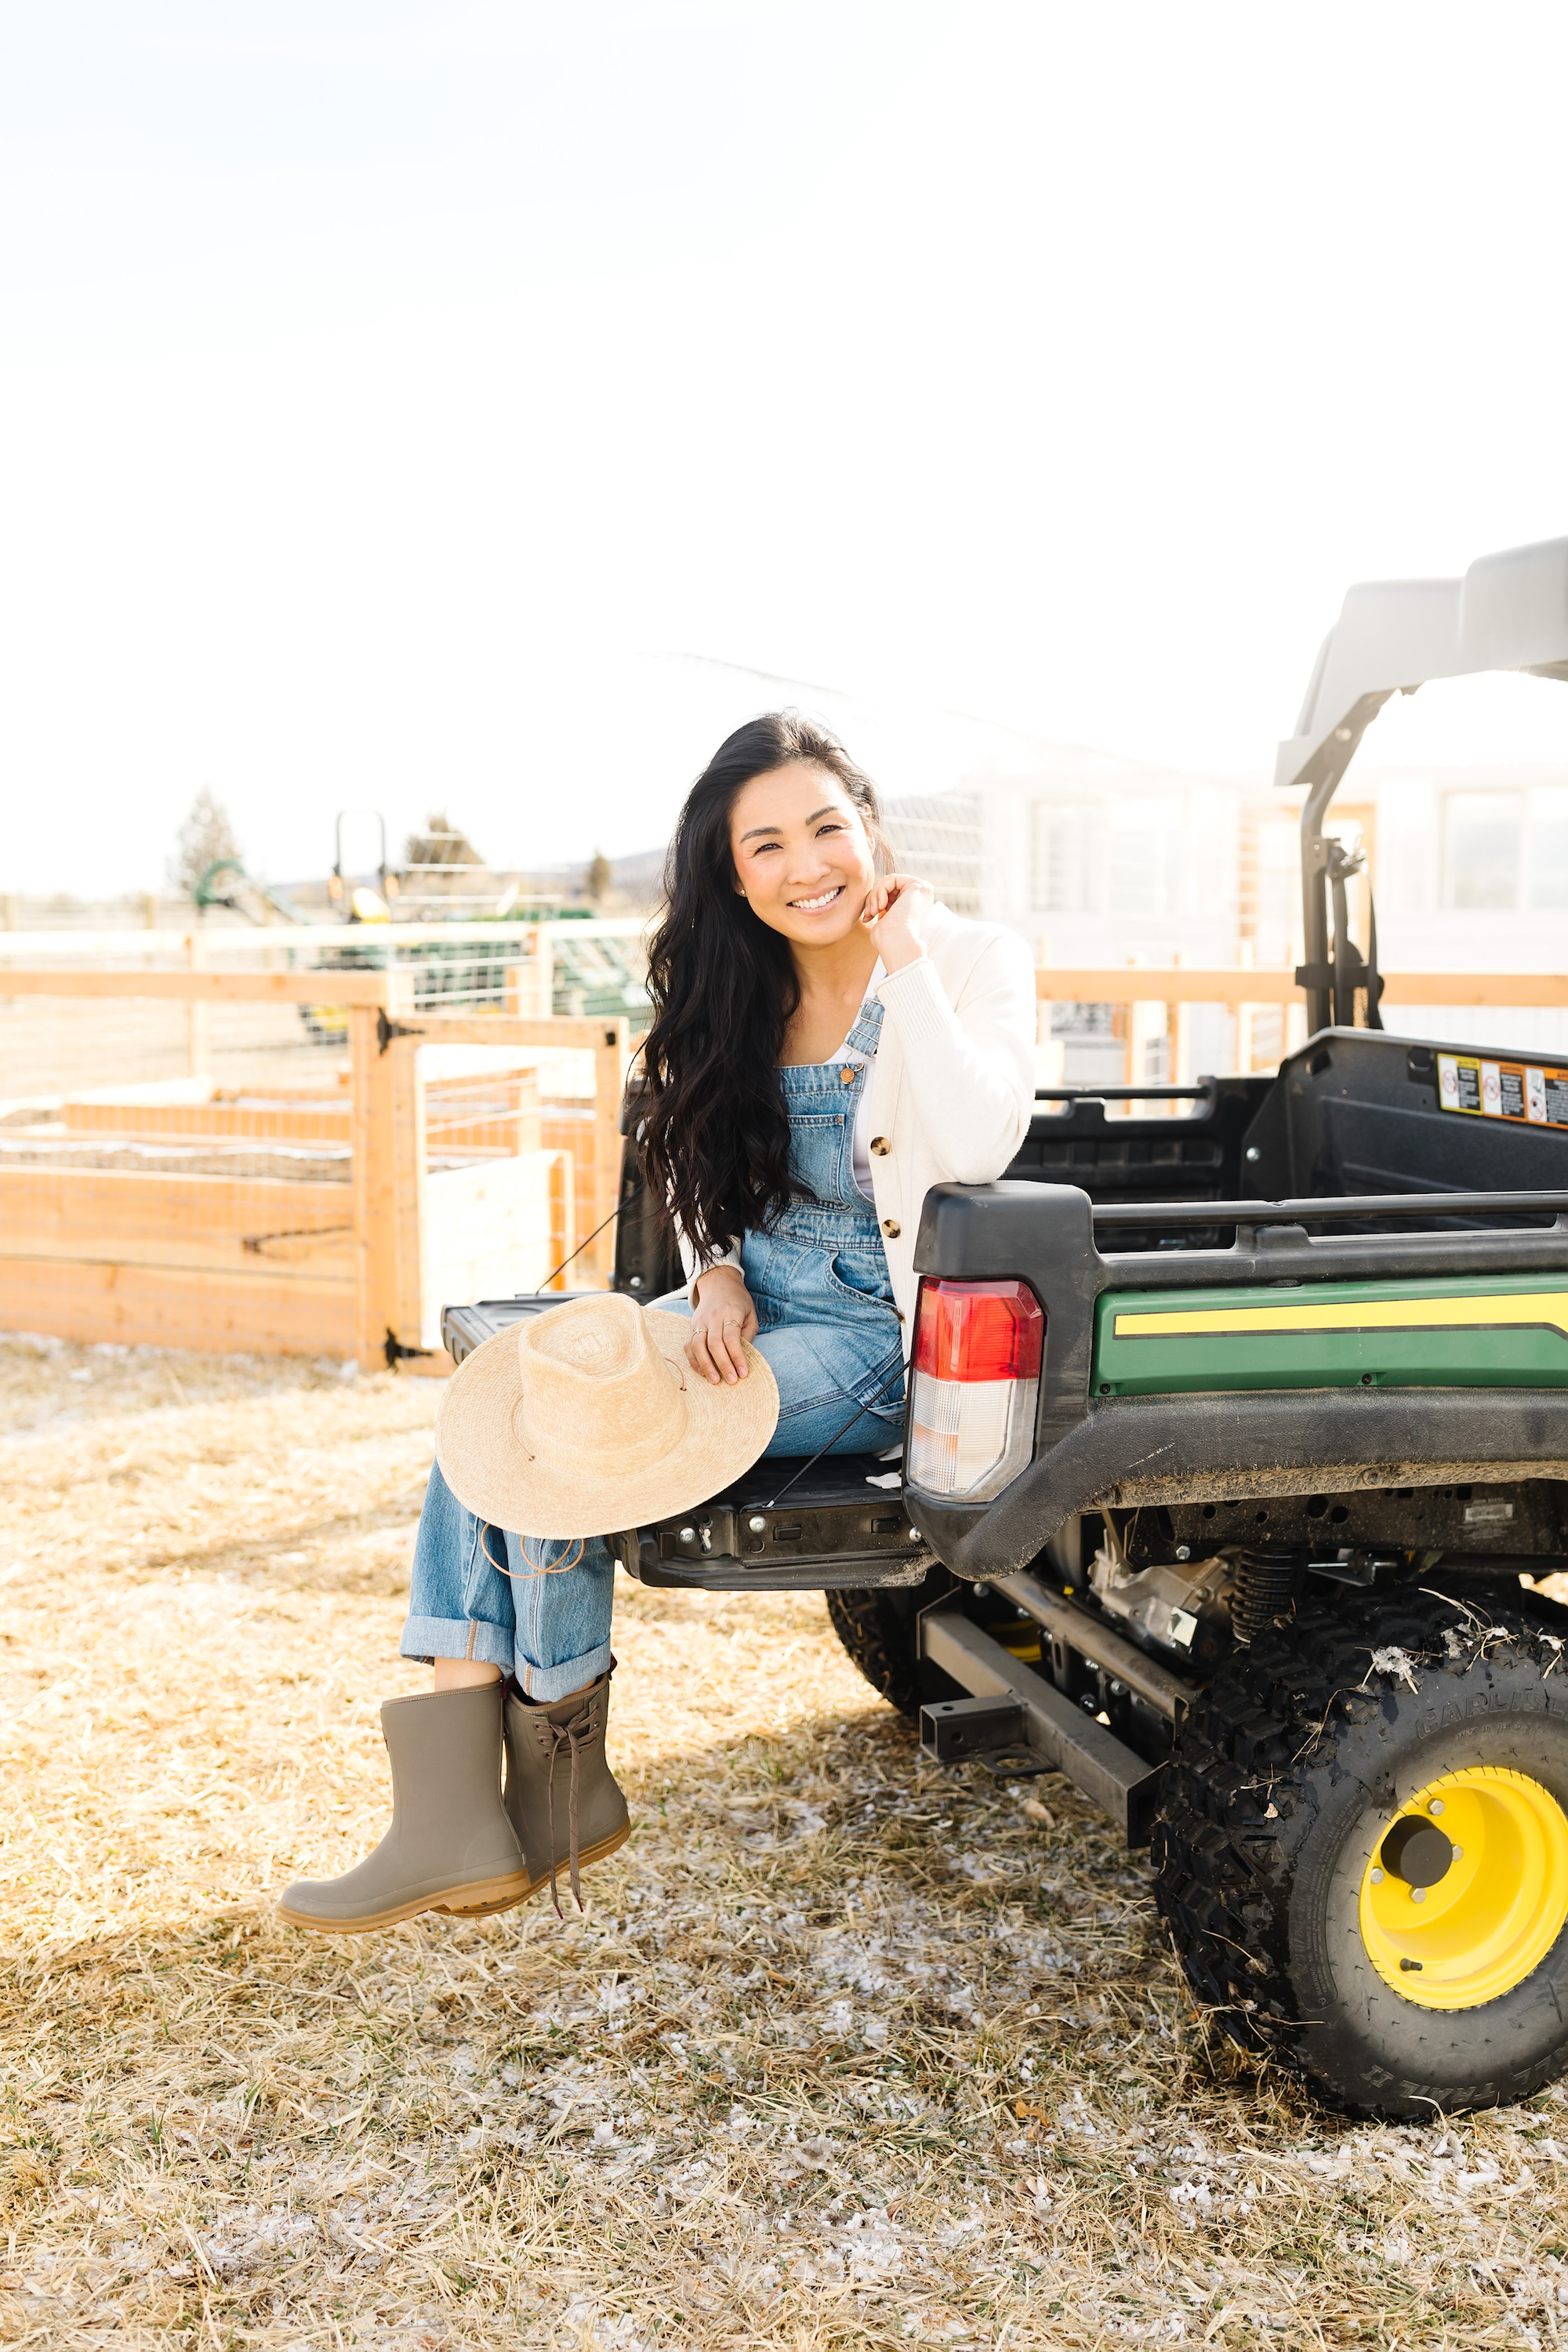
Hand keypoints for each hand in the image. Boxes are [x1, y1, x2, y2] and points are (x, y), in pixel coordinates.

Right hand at [686, 1265, 758, 1384]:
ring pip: (698, 1346)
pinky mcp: (691, 1326)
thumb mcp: (750, 1313)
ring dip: (706, 1365)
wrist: (718, 1283)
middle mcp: (712, 1317)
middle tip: (731, 1381)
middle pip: (714, 1344)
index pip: (732, 1338)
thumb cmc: (738, 1301)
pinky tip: (702, 1371)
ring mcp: (699, 1321)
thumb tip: (741, 1356)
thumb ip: (748, 1334)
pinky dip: (693, 1360)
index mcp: (731, 1312)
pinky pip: (688, 1345)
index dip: (737, 1357)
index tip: (743, 1373)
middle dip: (723, 1365)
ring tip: (714, 1380)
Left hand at [861, 871, 933, 971]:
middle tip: (869, 914)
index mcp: (914, 906)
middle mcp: (922, 897)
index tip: (868, 916)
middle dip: (873, 898)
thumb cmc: (887, 939)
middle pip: (889, 886)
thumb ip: (885, 908)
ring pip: (889, 881)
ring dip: (875, 896)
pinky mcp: (919, 885)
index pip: (890, 893)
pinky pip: (891, 878)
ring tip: (873, 912)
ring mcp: (923, 890)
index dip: (875, 902)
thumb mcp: (884, 919)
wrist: (895, 944)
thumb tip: (880, 904)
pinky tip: (881, 907)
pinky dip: (880, 891)